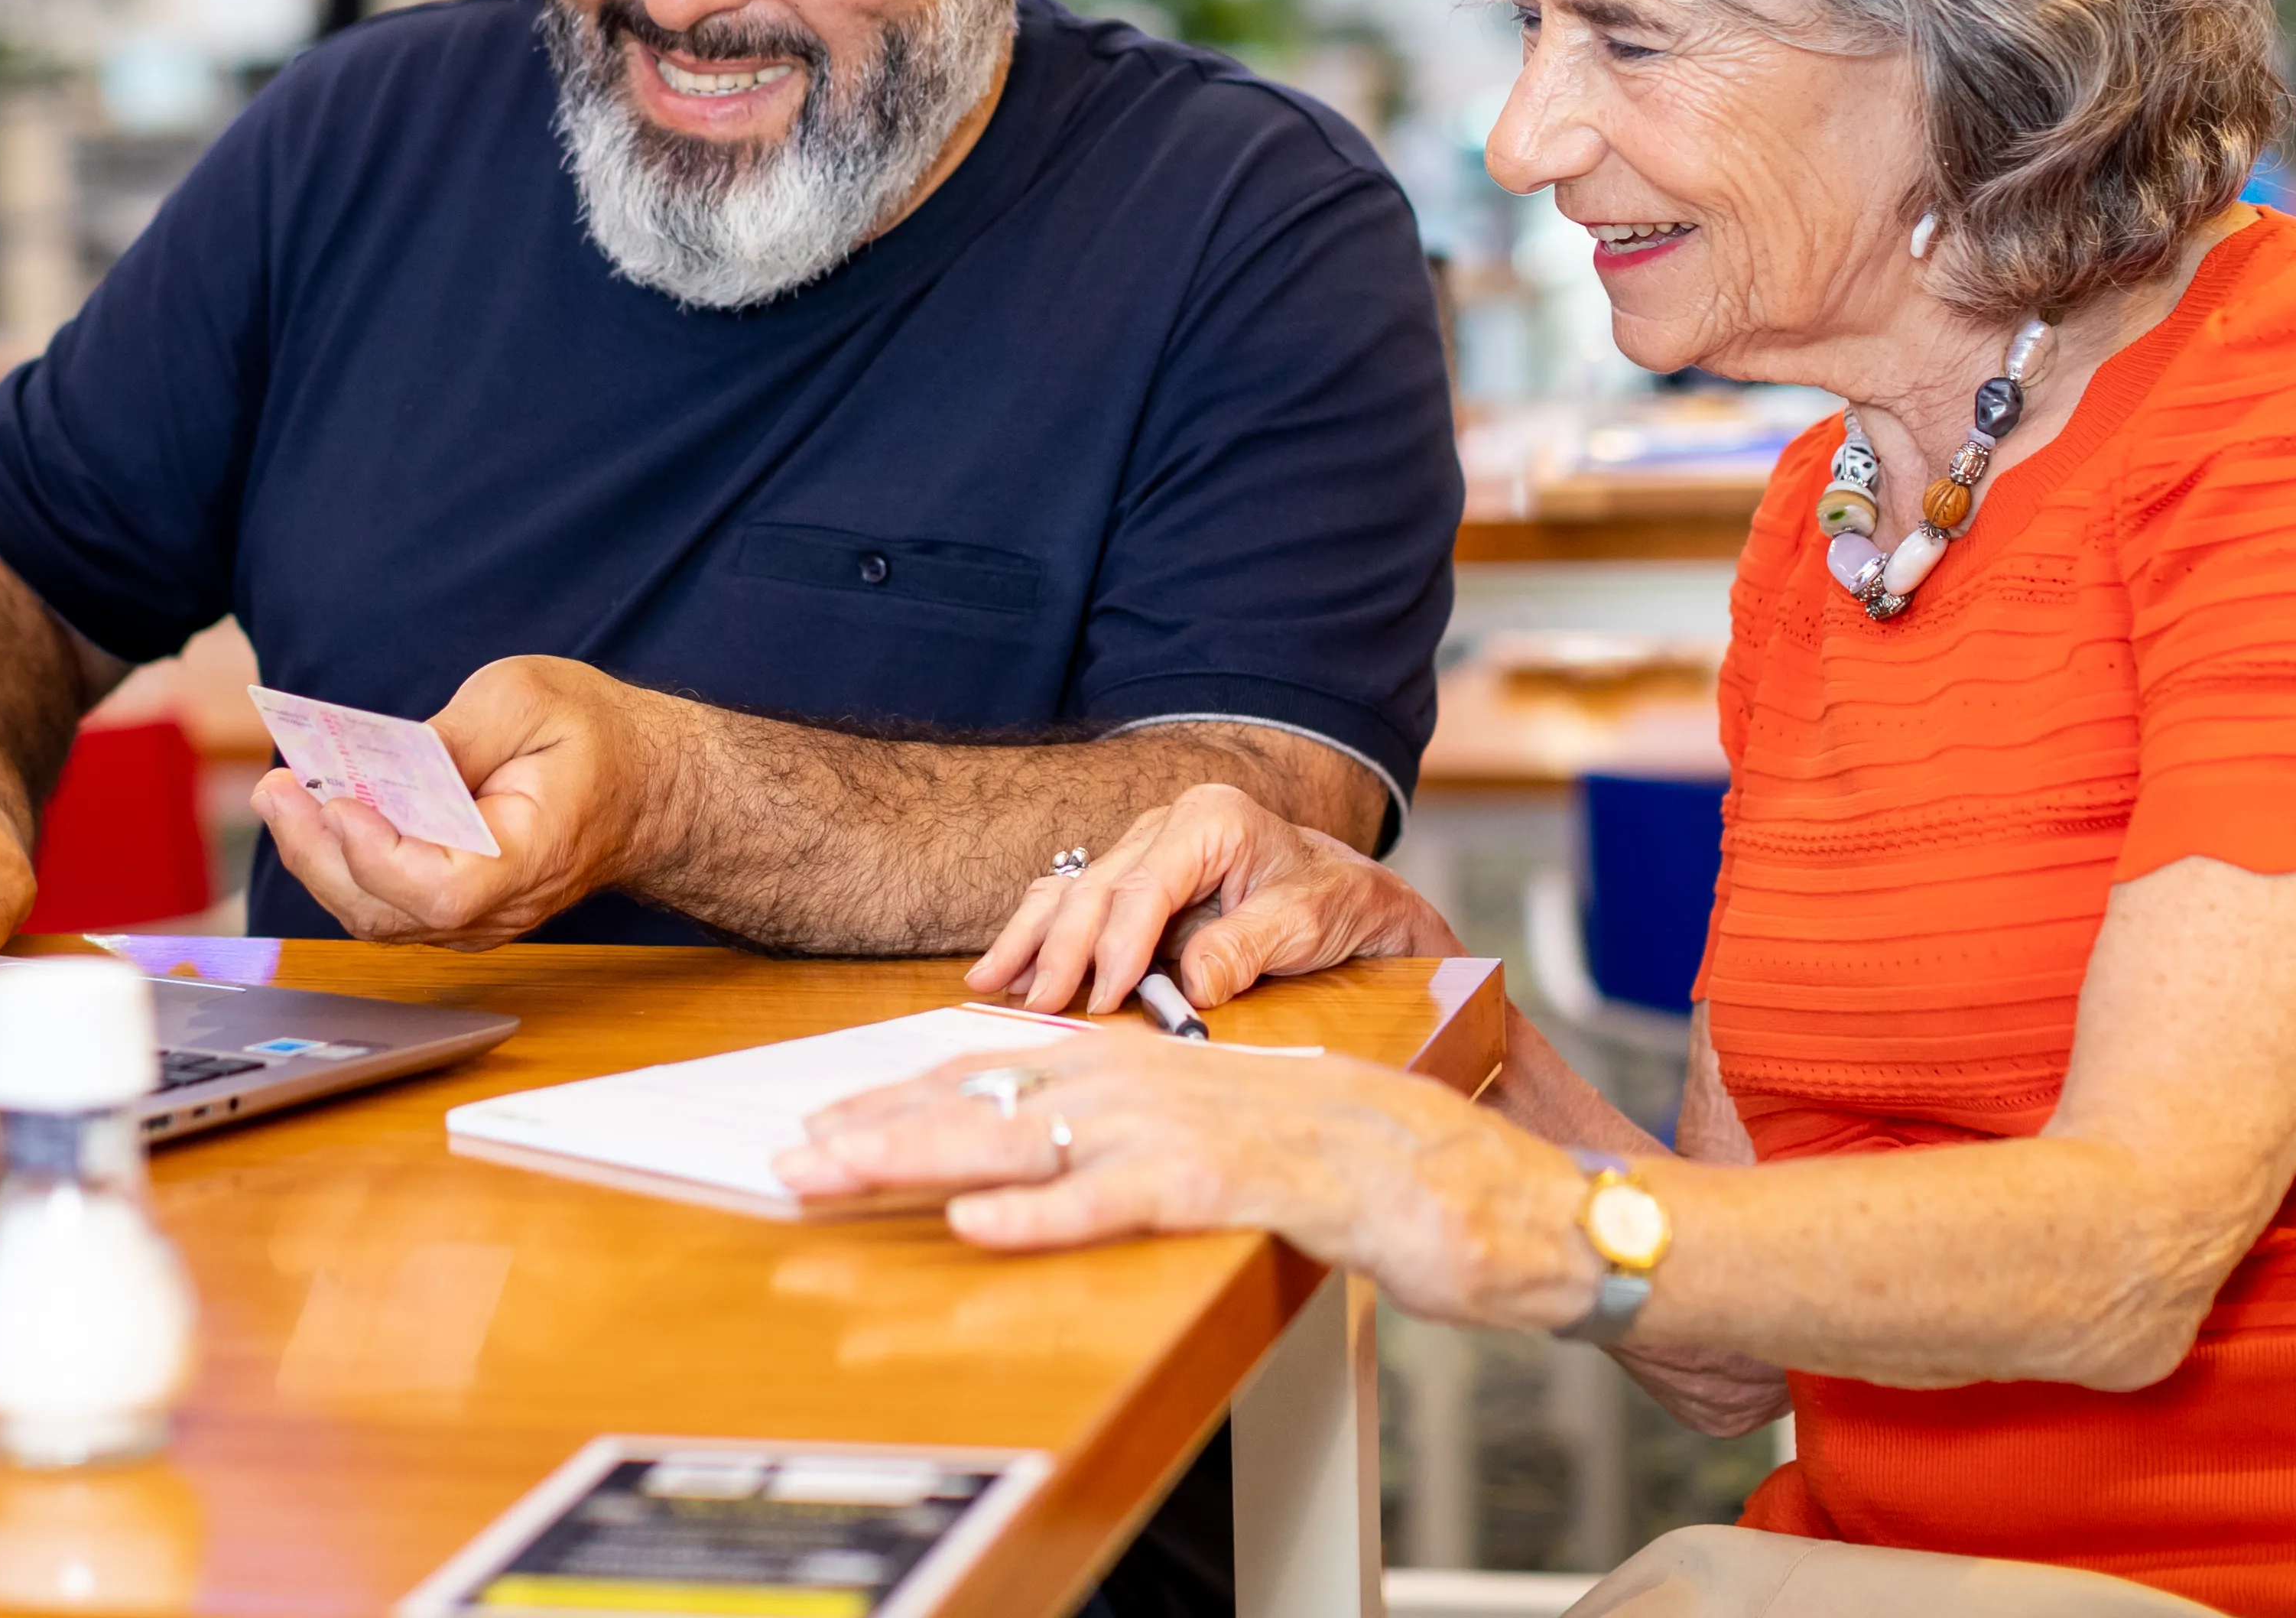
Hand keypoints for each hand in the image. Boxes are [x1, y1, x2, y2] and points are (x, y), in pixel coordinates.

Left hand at [251, 657, 677, 948]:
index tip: (339, 801)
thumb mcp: (527, 699)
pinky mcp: (452, 907)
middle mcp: (500, 906)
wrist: (644, 785)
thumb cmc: (592, 738)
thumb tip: (379, 763)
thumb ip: (454, 735)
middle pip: (390, 914)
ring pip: (376, 916)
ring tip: (281, 796)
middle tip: (278, 790)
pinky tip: (315, 812)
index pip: (442, 890)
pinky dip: (341, 863)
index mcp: (531, 857)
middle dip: (320, 854)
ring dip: (318, 860)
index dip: (380, 857)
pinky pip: (383, 903)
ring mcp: (475, 916)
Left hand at [772, 1035, 1605, 1328]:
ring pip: (1037, 1138)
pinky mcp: (1252, 1188)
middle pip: (999, 1097)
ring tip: (835, 1173)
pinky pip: (1131, 1200)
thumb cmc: (1378, 1180)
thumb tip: (1059, 1163)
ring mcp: (1210, 1132)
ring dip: (925, 1155)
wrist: (1508, 1193)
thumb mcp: (1243, 1153)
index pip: (1014, 1075)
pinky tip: (978, 1219)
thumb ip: (1156, 1150)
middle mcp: (1173, 1086)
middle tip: (786, 1151)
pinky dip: (1049, 1212)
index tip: (823, 1119)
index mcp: (1167, 1075)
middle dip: (883, 1123)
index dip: (911, 1095)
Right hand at [969, 782, 1462, 1016]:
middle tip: (1038, 1006)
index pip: (1147, 886)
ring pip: (1071, 889)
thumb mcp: (1304, 925)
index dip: (1118, 944)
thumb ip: (1245, 949)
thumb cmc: (1331, 903)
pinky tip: (1007, 971)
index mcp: (1211, 820)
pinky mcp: (1133, 880)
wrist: (1346, 894)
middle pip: (1098, 887)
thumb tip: (1190, 987)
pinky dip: (1040, 935)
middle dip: (1062, 949)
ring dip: (1030, 940)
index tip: (1101, 999)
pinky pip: (1075, 901)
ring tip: (990, 984)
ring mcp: (1144, 850)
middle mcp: (1167, 825)